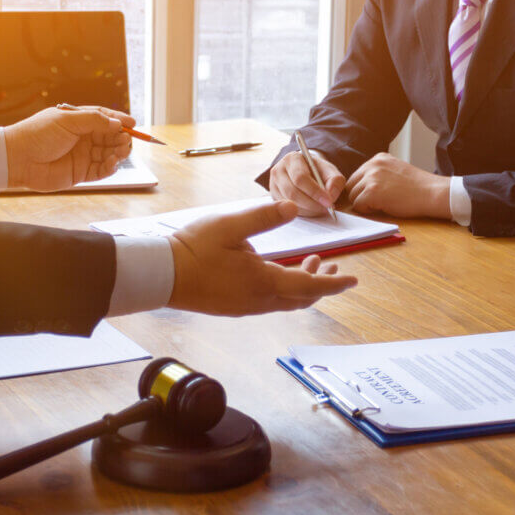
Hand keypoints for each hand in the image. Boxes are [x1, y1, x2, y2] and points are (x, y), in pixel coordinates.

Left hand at [4, 106, 134, 191]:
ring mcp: (82, 156)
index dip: (119, 121)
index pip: (104, 119)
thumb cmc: (38, 134)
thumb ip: (94, 120)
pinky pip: (101, 171)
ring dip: (118, 153)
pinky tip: (112, 164)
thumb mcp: (67, 120)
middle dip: (121, 138)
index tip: (133, 124)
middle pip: (110, 137)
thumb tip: (116, 124)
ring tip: (121, 152)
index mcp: (78, 121)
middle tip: (127, 140)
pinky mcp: (80, 174)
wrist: (17, 159)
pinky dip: (109, 168)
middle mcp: (82, 138)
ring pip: (108, 154)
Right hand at [167, 200, 357, 315]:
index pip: (310, 286)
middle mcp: (259, 301)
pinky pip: (269, 303)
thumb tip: (292, 207)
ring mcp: (245, 308)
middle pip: (301, 298)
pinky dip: (284, 289)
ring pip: (285, 302)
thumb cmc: (194, 249)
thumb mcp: (231, 226)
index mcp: (264, 282)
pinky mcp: (234, 308)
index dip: (334, 283)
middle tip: (332, 266)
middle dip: (321, 284)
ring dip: (301, 285)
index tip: (353, 280)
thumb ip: (264, 217)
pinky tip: (275, 272)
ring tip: (309, 263)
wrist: (161, 275)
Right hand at [269, 150, 345, 216]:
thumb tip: (330, 196)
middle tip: (326, 209)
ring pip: (289, 203)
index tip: (328, 202)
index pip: (300, 178)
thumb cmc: (318, 171)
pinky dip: (302, 213)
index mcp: (292, 159)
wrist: (306, 173)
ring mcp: (273, 185)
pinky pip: (286, 210)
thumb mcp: (330, 171)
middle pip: (292, 192)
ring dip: (308, 210)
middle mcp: (278, 171)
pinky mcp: (274, 198)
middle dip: (312, 204)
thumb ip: (335, 181)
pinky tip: (311, 210)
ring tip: (321, 209)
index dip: (315, 191)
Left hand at [344, 153, 450, 217]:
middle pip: (351, 185)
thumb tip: (360, 187)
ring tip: (383, 204)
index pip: (357, 175)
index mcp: (378, 158)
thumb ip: (378, 174)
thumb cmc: (417, 187)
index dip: (363, 189)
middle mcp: (372, 165)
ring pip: (353, 196)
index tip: (375, 195)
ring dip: (364, 204)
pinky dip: (367, 210)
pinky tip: (383, 207)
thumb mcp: (395, 171)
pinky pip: (358, 205)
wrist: (432, 193)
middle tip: (377, 202)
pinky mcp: (372, 192)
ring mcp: (372, 178)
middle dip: (360, 196)